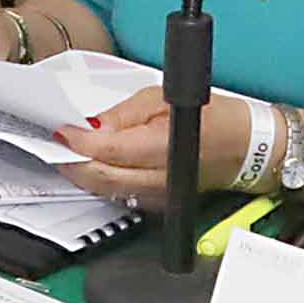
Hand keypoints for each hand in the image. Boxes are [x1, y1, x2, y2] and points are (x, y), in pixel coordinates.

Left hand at [56, 86, 250, 207]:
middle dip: (72, 162)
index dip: (77, 141)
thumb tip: (92, 125)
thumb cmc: (215, 119)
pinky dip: (102, 181)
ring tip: (70, 153)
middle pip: (100, 178)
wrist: (246, 148)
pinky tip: (94, 166)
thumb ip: (125, 114)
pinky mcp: (159, 204)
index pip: (106, 150)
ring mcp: (159, 196)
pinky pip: (121, 195)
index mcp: (162, 147)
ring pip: (107, 191)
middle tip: (57, 144)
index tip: (60, 130)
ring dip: (84, 173)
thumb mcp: (165, 98)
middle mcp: (159, 179)